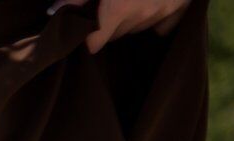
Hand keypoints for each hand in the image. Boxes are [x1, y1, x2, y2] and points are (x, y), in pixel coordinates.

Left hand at [51, 0, 189, 52]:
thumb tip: (54, 11)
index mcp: (119, 9)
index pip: (95, 43)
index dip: (89, 36)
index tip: (87, 28)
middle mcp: (141, 16)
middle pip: (115, 35)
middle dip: (109, 24)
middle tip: (109, 4)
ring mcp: (163, 14)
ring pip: (136, 30)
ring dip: (130, 20)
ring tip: (130, 0)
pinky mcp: (179, 11)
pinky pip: (161, 28)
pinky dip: (154, 20)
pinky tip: (150, 5)